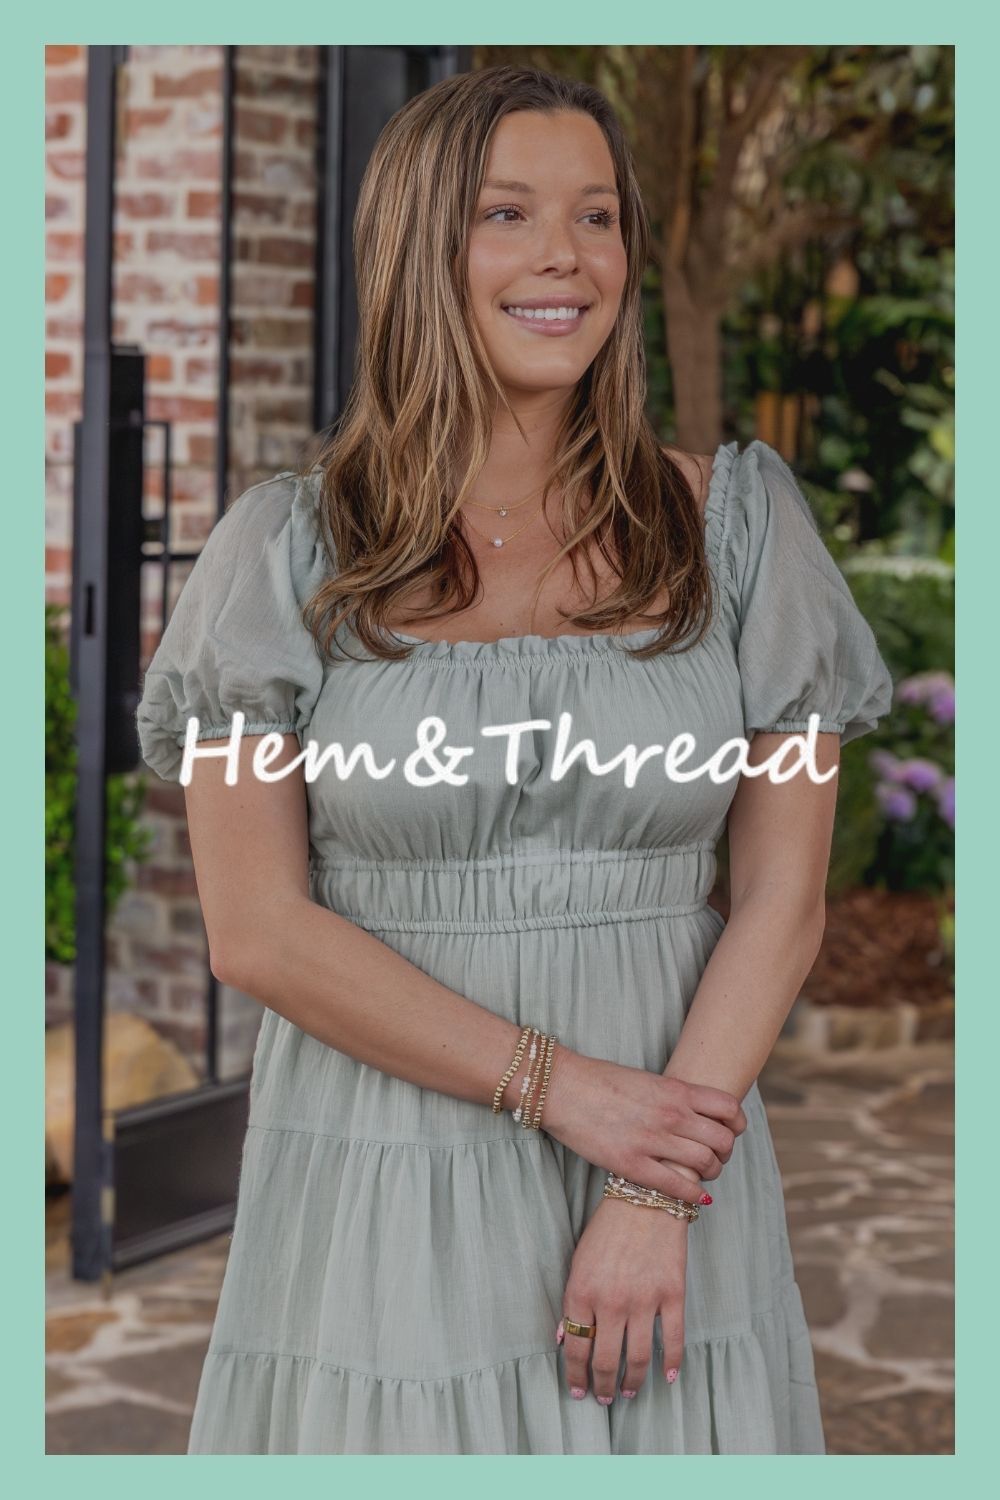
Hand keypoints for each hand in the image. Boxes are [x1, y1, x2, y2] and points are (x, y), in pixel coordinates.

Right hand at [540, 1048, 746, 1205]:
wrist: (562, 1088)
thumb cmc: (601, 1081)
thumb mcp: (647, 1080)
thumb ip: (675, 1096)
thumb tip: (697, 1113)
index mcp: (675, 1090)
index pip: (729, 1108)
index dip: (737, 1124)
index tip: (731, 1131)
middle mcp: (671, 1115)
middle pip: (723, 1140)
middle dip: (725, 1152)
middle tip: (716, 1157)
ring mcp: (653, 1140)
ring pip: (705, 1164)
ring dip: (711, 1173)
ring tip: (703, 1175)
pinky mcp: (632, 1164)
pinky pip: (677, 1186)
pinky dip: (693, 1195)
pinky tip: (696, 1196)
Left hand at [559, 1196, 688, 1402]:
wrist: (646, 1196)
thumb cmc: (607, 1228)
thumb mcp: (578, 1260)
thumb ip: (572, 1301)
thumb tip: (563, 1338)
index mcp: (582, 1291)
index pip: (576, 1348)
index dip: (576, 1376)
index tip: (578, 1391)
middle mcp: (612, 1301)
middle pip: (606, 1360)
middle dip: (602, 1386)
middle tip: (604, 1398)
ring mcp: (644, 1299)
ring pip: (638, 1358)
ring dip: (632, 1382)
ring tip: (627, 1392)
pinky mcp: (672, 1294)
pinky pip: (673, 1340)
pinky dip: (671, 1364)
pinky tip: (666, 1377)